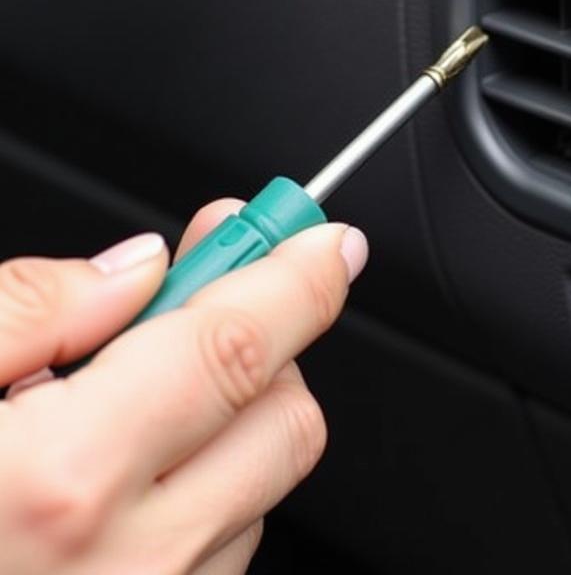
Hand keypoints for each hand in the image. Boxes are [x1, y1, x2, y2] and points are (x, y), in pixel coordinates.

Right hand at [0, 201, 368, 573]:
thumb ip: (23, 311)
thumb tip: (134, 269)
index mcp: (54, 483)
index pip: (237, 344)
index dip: (297, 275)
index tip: (327, 240)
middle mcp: (123, 568)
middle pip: (284, 419)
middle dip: (266, 348)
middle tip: (200, 310)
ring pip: (260, 488)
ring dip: (229, 426)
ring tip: (125, 414)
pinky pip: (219, 554)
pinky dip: (200, 498)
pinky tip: (113, 490)